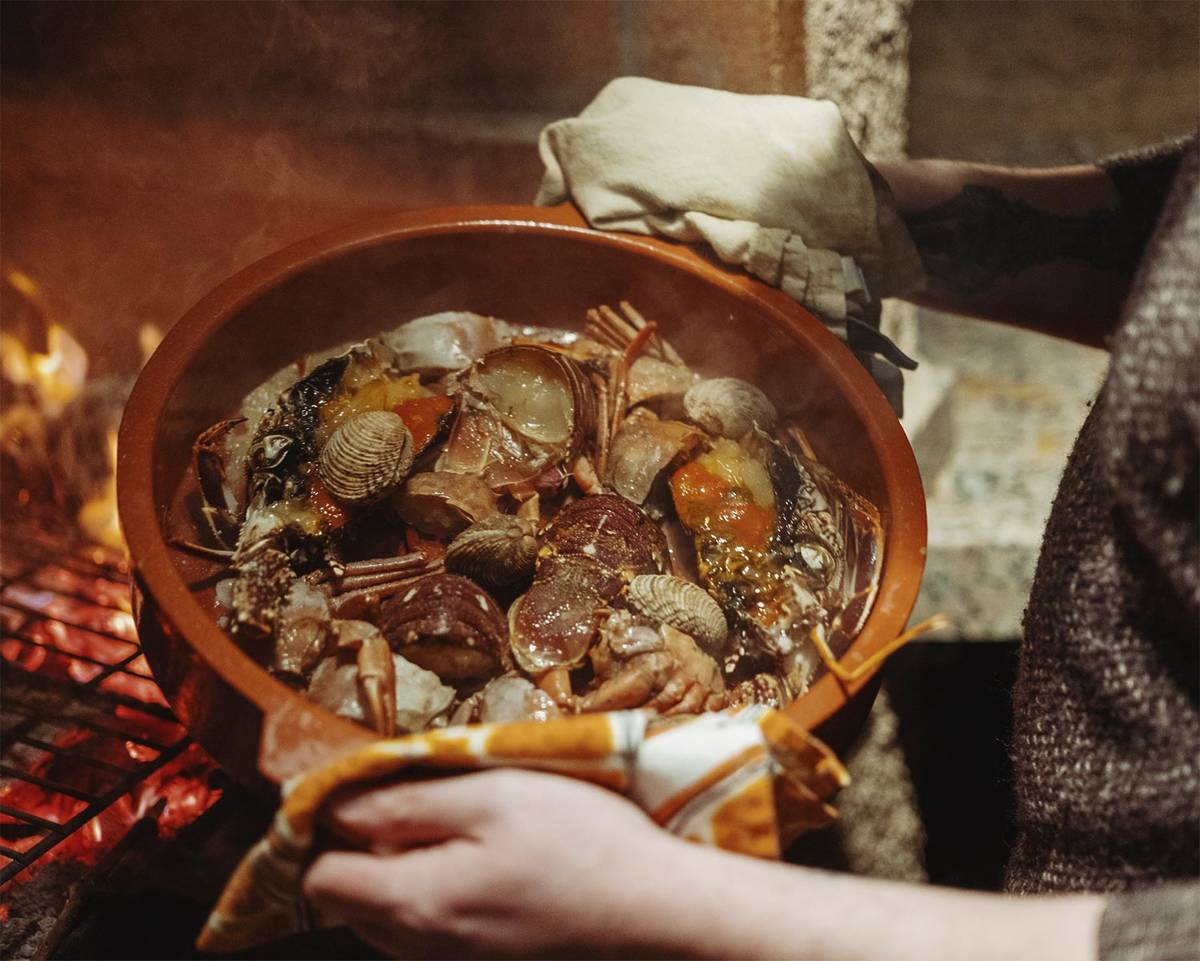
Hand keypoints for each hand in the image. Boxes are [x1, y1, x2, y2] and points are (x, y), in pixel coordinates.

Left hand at [303, 768, 700, 958]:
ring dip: (396, 869)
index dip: (326, 828)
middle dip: (360, 847)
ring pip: (386, 916)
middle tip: (412, 797)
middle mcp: (421, 948)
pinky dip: (430, 891)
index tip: (356, 789)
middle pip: (348, 900)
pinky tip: (480, 859)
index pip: (319, 878)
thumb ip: (405, 803)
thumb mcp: (492, 796)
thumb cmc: (578, 841)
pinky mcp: (484, 960)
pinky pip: (425, 930)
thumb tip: (337, 808)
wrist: (654, 908)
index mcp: (414, 903)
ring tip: (452, 824)